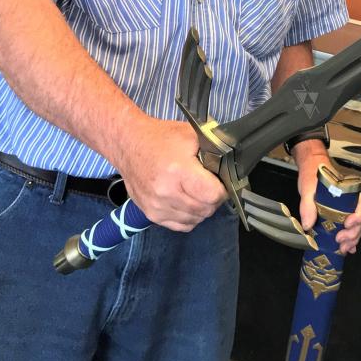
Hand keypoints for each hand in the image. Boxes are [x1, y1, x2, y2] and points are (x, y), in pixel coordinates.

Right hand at [114, 115, 225, 230]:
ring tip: (196, 191)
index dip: (222, 189)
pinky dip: (189, 217)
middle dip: (213, 199)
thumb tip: (231, 164)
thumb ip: (213, 149)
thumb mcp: (191, 135)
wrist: (128, 145)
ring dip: (201, 208)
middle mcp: (166, 193)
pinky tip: (187, 201)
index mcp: (178, 171)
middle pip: (205, 210)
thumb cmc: (161, 138)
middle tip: (210, 185)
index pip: (213, 195)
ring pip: (195, 220)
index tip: (219, 181)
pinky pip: (181, 226)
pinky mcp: (151, 215)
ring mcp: (157, 206)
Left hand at [293, 142, 360, 254]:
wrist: (311, 171)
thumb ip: (307, 205)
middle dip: (353, 234)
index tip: (348, 224)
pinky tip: (347, 249)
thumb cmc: (313, 177)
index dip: (359, 217)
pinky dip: (350, 241)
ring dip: (352, 240)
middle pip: (360, 221)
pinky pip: (350, 230)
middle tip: (341, 241)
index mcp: (348, 194)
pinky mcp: (340, 218)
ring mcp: (346, 211)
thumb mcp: (308, 189)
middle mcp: (351, 203)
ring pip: (357, 228)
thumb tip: (308, 225)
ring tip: (343, 249)